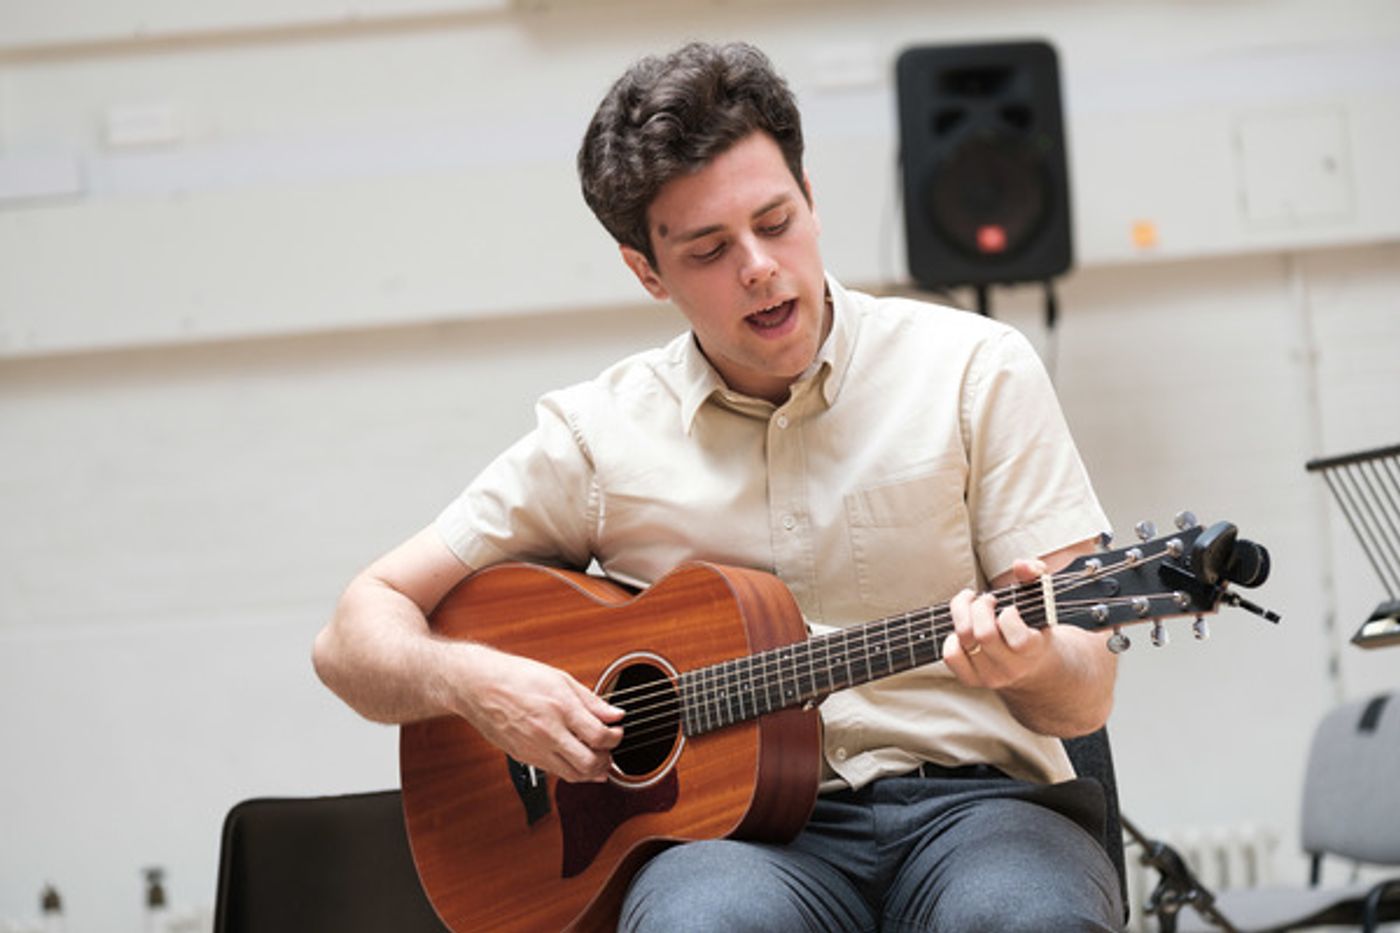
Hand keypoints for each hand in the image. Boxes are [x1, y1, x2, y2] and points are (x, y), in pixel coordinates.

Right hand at [453, 644, 623, 782]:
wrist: (479, 686)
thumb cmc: (517, 677)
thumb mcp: (560, 679)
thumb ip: (591, 700)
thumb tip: (615, 714)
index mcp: (561, 708)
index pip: (599, 735)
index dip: (615, 738)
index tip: (617, 732)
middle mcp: (548, 732)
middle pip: (589, 763)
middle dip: (607, 760)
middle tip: (610, 751)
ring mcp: (535, 748)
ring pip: (573, 774)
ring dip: (591, 772)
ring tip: (597, 759)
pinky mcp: (524, 757)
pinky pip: (555, 772)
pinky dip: (570, 771)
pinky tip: (575, 761)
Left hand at [942, 558, 1054, 689]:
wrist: (1033, 667)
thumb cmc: (1034, 626)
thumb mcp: (1042, 599)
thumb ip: (1036, 575)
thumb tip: (1020, 565)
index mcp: (1034, 650)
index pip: (1020, 639)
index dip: (1009, 616)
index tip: (1010, 608)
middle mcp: (1012, 668)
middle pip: (984, 635)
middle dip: (980, 607)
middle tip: (986, 600)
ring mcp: (991, 676)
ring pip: (964, 641)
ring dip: (963, 616)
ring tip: (973, 609)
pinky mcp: (972, 679)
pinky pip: (951, 656)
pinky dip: (951, 638)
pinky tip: (963, 629)